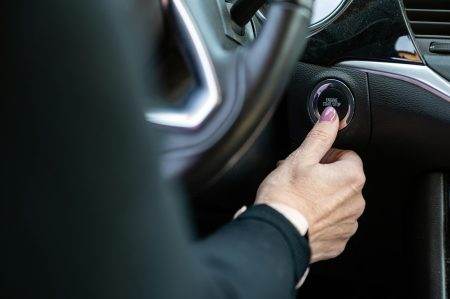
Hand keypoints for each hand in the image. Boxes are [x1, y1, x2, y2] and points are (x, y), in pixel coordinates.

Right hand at [255, 107, 365, 262]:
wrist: (276, 233)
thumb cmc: (286, 196)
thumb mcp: (301, 157)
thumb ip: (320, 135)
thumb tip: (331, 116)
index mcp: (351, 177)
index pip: (347, 155)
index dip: (326, 156)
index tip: (310, 162)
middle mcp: (356, 202)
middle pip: (343, 179)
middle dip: (324, 176)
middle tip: (301, 179)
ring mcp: (348, 224)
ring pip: (338, 201)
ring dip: (323, 197)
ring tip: (300, 198)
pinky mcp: (338, 241)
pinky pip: (333, 223)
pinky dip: (321, 218)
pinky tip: (304, 215)